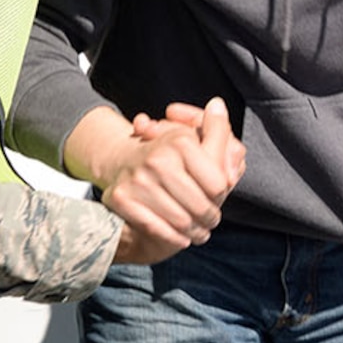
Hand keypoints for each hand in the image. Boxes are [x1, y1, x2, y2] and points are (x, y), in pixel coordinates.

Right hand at [70, 98, 243, 262]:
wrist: (120, 163)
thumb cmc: (167, 154)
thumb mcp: (194, 139)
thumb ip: (218, 134)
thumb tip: (217, 105)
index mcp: (180, 142)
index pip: (218, 183)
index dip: (222, 194)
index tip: (219, 197)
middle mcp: (157, 159)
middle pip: (201, 205)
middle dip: (210, 217)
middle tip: (211, 220)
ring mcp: (137, 180)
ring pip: (181, 221)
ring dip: (194, 231)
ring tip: (199, 232)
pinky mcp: (121, 198)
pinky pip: (156, 229)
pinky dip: (173, 238)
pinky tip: (181, 237)